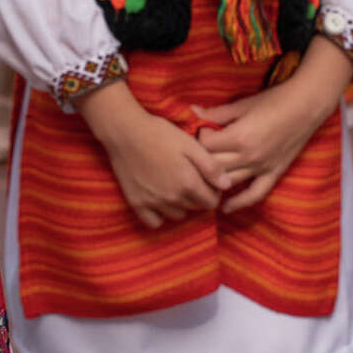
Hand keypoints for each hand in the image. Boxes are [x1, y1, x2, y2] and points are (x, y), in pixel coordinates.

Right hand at [79, 79, 231, 228]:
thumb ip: (210, 166)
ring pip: (178, 215)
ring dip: (180, 204)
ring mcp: (154, 203)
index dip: (213, 191)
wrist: (124, 130)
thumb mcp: (189, 144)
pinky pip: (155, 222)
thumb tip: (227, 185)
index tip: (205, 178)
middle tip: (189, 177)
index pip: (212, 202)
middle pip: (195, 208)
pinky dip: (160, 215)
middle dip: (197, 196)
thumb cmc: (159, 133)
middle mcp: (173, 199)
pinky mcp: (137, 203)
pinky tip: (159, 199)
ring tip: (173, 184)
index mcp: (188, 184)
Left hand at [192, 37, 350, 212]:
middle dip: (200, 161)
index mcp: (238, 137)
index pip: (205, 146)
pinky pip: (255, 194)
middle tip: (194, 156)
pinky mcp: (273, 174)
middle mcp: (249, 157)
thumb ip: (216, 113)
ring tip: (200, 182)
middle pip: (214, 166)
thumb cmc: (272, 101)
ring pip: (230, 182)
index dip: (196, 139)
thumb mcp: (241, 104)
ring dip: (213, 183)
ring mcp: (262, 168)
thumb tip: (192, 112)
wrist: (305, 108)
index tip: (196, 133)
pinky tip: (225, 208)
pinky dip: (240, 203)